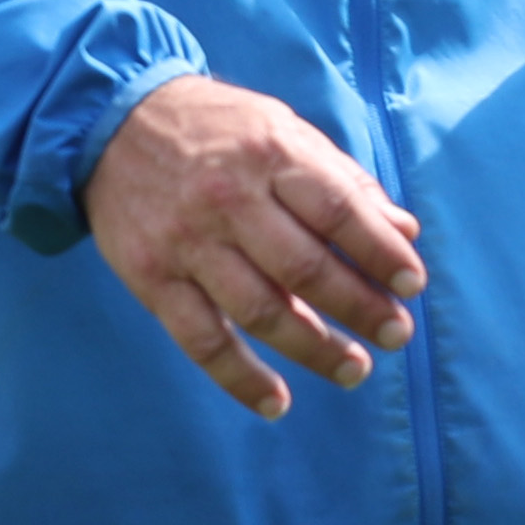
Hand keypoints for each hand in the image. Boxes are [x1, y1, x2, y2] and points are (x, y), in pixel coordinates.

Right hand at [84, 74, 425, 421]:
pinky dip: (240, 378)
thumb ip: (344, 182)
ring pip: (259, 310)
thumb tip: (404, 233)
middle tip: (396, 334)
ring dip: (313, 348)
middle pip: (304, 268)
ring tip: (354, 369)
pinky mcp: (151, 278)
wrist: (112, 122)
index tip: (412, 286)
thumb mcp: (284, 131)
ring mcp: (187, 242)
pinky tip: (277, 402)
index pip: (338, 212)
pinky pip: (201, 339)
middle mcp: (229, 199)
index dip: (381, 254)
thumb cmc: (219, 129)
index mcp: (271, 155)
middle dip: (358, 308)